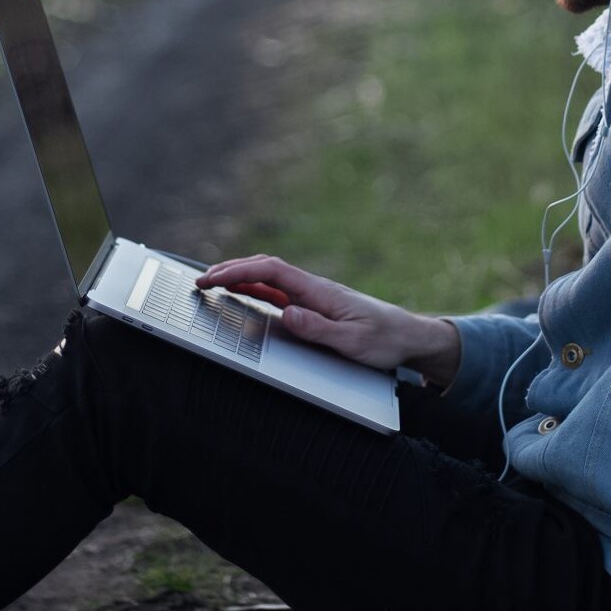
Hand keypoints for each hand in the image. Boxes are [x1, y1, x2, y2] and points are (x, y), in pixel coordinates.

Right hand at [196, 255, 461, 385]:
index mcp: (320, 291)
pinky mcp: (316, 306)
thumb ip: (319, 329)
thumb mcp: (353, 341)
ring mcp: (313, 296)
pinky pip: (278, 293)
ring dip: (239, 278)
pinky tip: (241, 295)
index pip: (271, 272)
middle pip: (265, 269)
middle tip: (200, 280)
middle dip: (230, 271)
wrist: (410, 336)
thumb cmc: (385, 340)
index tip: (213, 278)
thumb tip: (286, 313)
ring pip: (269, 279)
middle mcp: (314, 288)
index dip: (239, 272)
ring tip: (210, 284)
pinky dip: (254, 290)